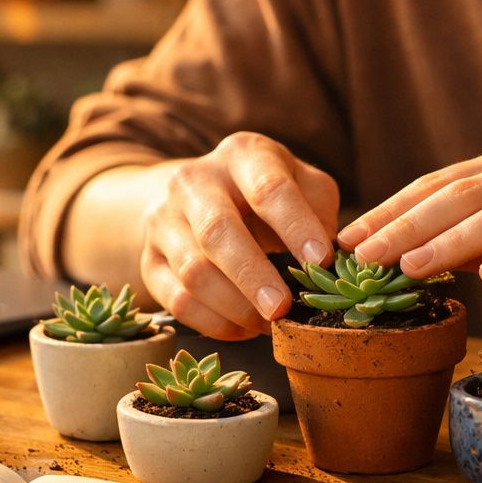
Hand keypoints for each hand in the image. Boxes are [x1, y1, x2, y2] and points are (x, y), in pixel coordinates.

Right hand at [140, 132, 338, 339]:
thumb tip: (332, 258)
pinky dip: (214, 323)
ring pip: (194, 271)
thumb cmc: (266, 194)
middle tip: (283, 309)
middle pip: (218, 231)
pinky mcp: (149, 261)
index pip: (268, 187)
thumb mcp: (301, 184)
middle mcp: (194, 180)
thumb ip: (321, 211)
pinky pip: (177, 301)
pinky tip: (243, 328)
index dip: (296, 226)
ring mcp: (164, 220)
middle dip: (253, 275)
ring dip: (235, 307)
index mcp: (242, 154)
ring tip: (268, 324)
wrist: (197, 197)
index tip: (320, 262)